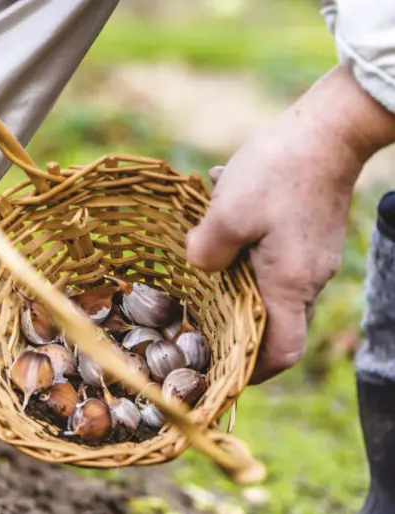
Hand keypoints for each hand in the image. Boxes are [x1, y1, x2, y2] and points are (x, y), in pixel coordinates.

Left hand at [187, 66, 394, 382]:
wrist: (331, 127)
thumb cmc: (281, 169)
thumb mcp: (228, 211)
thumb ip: (205, 251)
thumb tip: (197, 267)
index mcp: (289, 285)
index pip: (282, 353)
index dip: (255, 371)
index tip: (225, 369)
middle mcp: (308, 280)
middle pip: (276, 327)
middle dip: (239, 329)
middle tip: (203, 322)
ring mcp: (313, 260)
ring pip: (273, 291)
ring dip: (239, 283)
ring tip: (209, 259)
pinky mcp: (311, 238)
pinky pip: (277, 261)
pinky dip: (250, 254)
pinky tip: (226, 219)